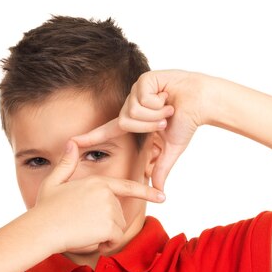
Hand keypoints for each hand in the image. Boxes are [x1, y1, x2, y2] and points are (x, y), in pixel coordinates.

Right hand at [32, 140, 165, 254]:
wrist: (41, 229)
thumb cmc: (44, 209)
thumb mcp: (54, 182)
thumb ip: (66, 164)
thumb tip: (71, 142)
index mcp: (97, 182)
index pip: (128, 187)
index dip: (147, 192)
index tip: (162, 196)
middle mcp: (107, 193)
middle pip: (118, 216)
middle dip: (105, 226)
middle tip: (81, 226)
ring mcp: (110, 208)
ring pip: (117, 230)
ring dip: (103, 236)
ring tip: (82, 232)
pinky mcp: (110, 225)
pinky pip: (114, 240)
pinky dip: (104, 245)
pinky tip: (87, 240)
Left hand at [72, 69, 207, 190]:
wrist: (202, 101)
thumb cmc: (187, 121)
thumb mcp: (171, 149)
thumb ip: (161, 169)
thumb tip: (160, 191)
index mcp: (134, 120)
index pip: (107, 131)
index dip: (89, 138)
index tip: (70, 143)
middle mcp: (131, 105)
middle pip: (125, 122)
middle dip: (148, 125)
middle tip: (165, 120)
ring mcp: (136, 91)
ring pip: (133, 111)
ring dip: (156, 114)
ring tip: (168, 107)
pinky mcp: (143, 80)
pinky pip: (143, 99)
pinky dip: (159, 103)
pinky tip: (168, 96)